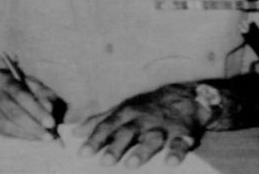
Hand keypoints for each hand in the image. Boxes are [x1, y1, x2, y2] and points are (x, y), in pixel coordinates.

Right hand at [0, 70, 63, 140]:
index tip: (51, 122)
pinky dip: (22, 136)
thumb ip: (40, 91)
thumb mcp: (27, 81)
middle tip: (49, 135)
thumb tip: (49, 108)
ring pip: (9, 126)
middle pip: (14, 114)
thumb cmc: (12, 86)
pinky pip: (6, 133)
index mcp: (4, 81)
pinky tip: (34, 137)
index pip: (21, 96)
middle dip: (34, 126)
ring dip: (29, 133)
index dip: (36, 110)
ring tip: (45, 137)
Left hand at [75, 84, 202, 167]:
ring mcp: (162, 126)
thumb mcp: (122, 108)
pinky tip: (170, 162)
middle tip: (104, 163)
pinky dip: (176, 152)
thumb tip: (75, 133)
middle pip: (127, 133)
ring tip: (131, 165)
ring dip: (142, 151)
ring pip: (152, 139)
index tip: (82, 153)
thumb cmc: (146, 106)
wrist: (183, 94)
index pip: (107, 127)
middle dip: (116, 147)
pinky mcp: (182, 133)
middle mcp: (142, 119)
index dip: (95, 140)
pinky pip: (179, 143)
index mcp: (126, 113)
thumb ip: (99, 121)